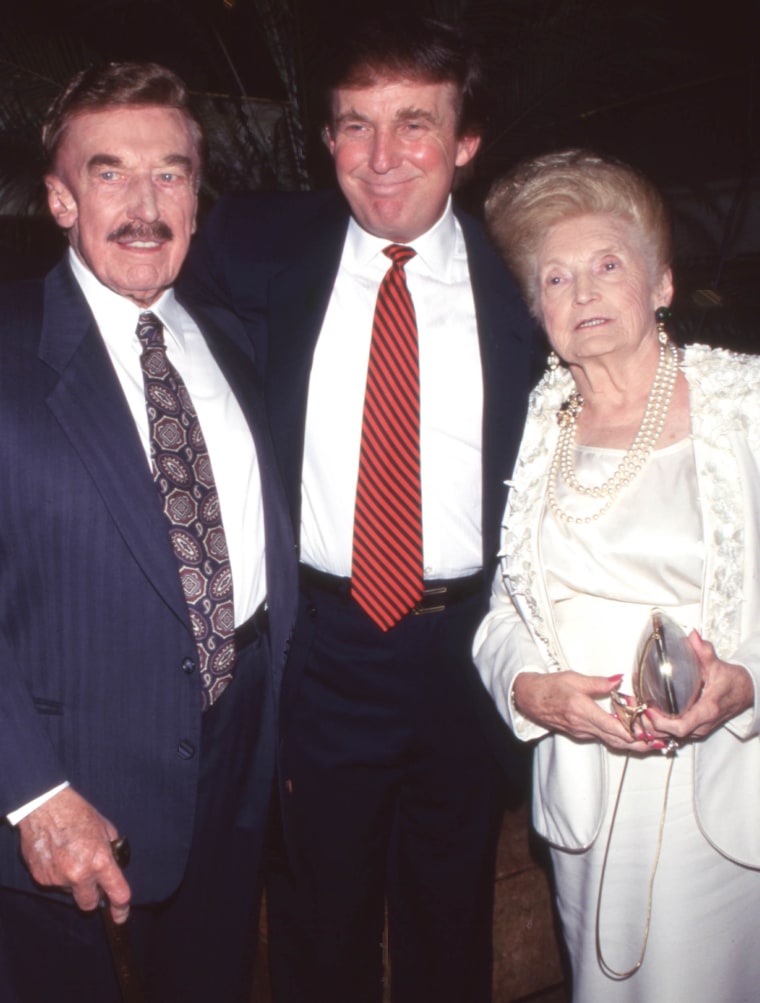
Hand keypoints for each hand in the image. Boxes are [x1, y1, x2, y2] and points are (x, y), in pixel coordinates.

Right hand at [17, 787, 130, 922]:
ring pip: (70, 892)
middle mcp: (79, 874)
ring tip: (69, 855)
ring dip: (73, 881)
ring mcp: (58, 878)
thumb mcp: (104, 828)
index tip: (120, 915)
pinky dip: (58, 874)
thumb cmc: (76, 813)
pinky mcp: (42, 877)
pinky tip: (57, 855)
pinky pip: (54, 883)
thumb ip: (111, 851)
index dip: (121, 908)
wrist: (44, 806)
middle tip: (91, 880)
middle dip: (92, 896)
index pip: (116, 894)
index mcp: (99, 861)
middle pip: (89, 904)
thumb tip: (114, 866)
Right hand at [512, 670, 652, 752]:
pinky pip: (604, 739)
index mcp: (582, 711)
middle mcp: (583, 726)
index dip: (634, 732)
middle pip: (617, 741)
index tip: (651, 731)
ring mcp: (582, 733)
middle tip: (660, 743)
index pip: (613, 727)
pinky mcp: (581, 734)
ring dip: (633, 744)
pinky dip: (621, 740)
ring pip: (613, 742)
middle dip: (640, 744)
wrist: (529, 699)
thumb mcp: (574, 678)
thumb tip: (618, 680)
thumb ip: (598, 682)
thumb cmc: (549, 687)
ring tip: (654, 744)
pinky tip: (633, 737)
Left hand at [645, 630, 754, 742]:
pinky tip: (649, 715)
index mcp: (706, 710)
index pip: (680, 726)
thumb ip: (704, 651)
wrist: (746, 693)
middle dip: (651, 724)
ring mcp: (699, 729)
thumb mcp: (718, 665)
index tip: (648, 709)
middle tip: (636, 707)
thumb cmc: (733, 682)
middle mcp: (702, 724)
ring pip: (671, 737)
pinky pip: (675, 734)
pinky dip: (661, 728)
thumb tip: (693, 636)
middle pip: (671, 734)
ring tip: (638, 710)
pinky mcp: (696, 729)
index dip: (661, 722)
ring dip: (654, 727)